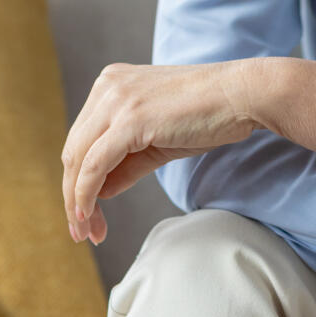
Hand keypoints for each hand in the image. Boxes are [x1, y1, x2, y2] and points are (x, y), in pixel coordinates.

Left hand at [60, 59, 262, 244]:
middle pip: (73, 151)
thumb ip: (126, 162)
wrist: (243, 95)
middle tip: (81, 232)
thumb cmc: (208, 115)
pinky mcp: (129, 119)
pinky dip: (86, 194)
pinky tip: (89, 215)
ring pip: (78, 160)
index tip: (86, 215)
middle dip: (73, 196)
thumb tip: (99, 192)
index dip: (77, 181)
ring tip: (86, 232)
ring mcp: (116, 101)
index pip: (81, 139)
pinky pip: (94, 164)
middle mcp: (106, 87)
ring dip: (76, 201)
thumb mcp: (158, 140)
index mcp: (110, 84)